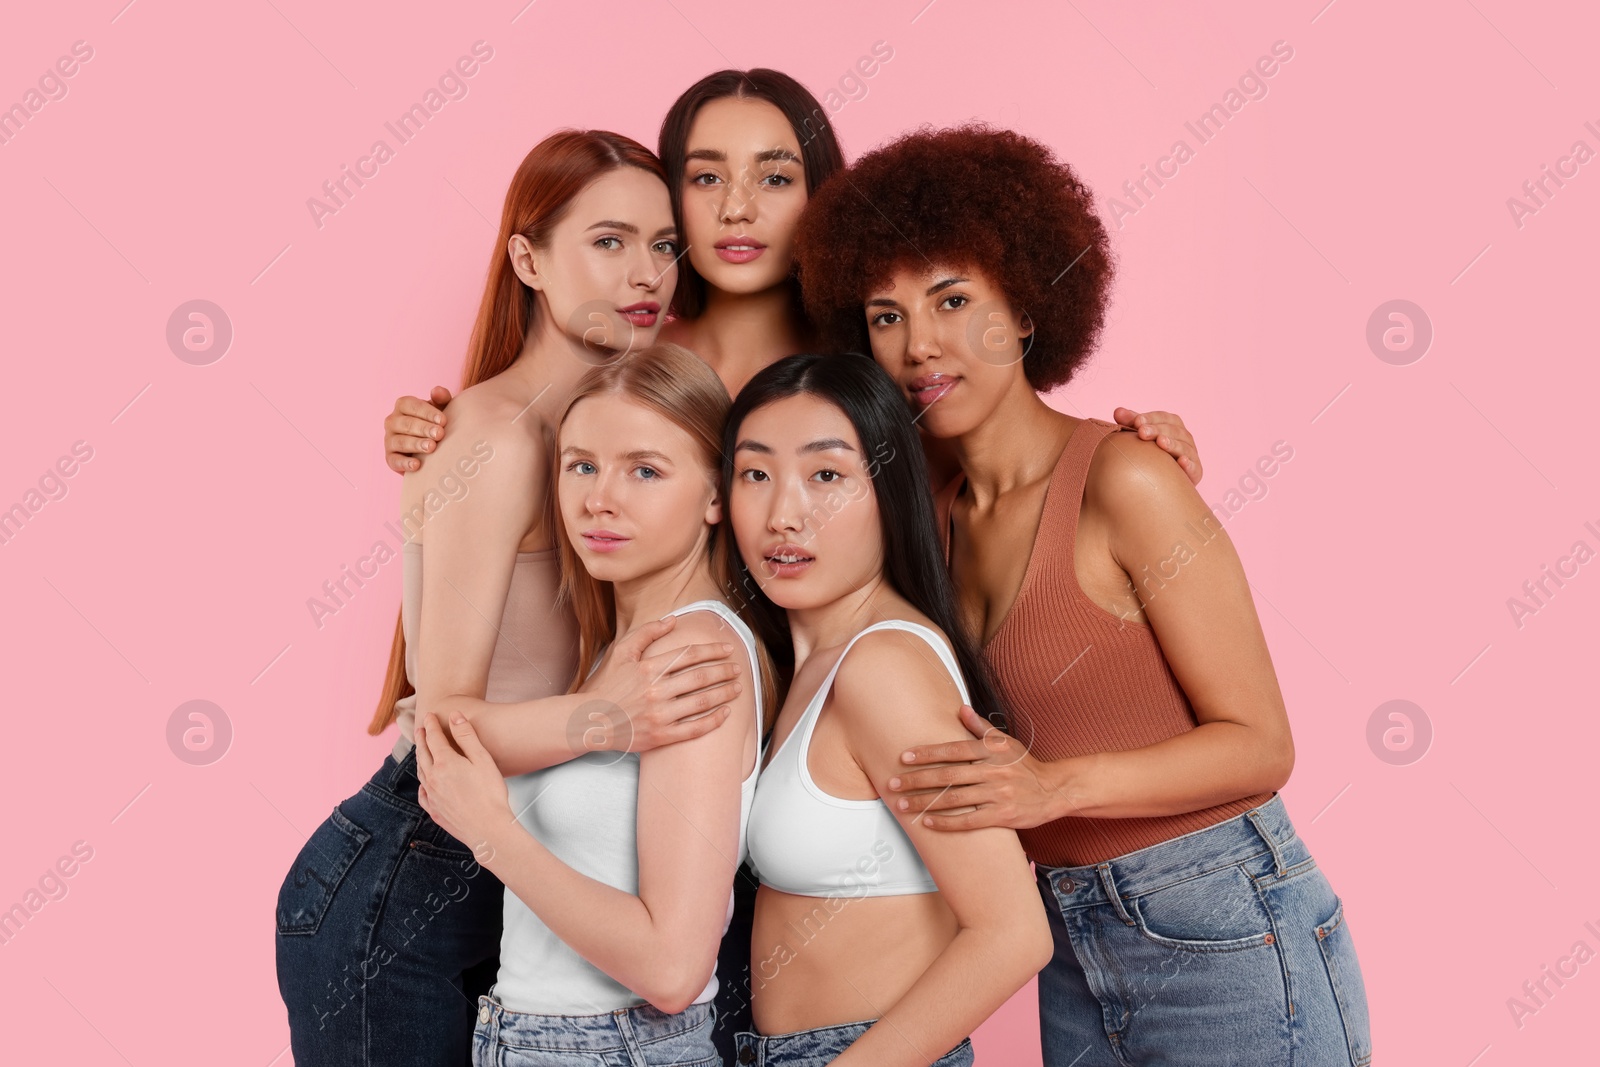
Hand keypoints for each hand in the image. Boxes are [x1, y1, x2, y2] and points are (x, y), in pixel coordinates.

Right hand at [385, 387, 453, 472]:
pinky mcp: (390, 458)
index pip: (411, 405)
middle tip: (440, 434)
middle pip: (406, 423)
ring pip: (400, 441)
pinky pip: (394, 460)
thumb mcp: (440, 410)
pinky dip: (405, 463)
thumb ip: (441, 399)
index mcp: (403, 406)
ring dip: (416, 444)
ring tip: (432, 447)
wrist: (431, 449)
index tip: (443, 420)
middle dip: (424, 428)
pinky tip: (417, 465)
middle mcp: (392, 421)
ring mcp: (389, 440)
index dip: (427, 412)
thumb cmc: (435, 423)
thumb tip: (437, 391)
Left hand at [415, 711, 511, 858]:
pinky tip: (424, 784)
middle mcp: (433, 778)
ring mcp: (433, 796)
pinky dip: (422, 783)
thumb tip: (454, 717)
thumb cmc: (490, 795)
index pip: (434, 738)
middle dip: (422, 739)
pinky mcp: (435, 811)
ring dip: (420, 758)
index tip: (429, 716)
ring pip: (421, 772)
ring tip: (421, 751)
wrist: (488, 829)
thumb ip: (467, 736)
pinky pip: (422, 794)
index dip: (431, 725)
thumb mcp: (482, 759)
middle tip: (420, 729)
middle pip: (423, 753)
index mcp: (445, 763)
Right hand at [585, 616, 744, 753]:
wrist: (589, 721)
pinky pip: (694, 729)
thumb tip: (673, 620)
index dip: (712, 650)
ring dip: (724, 693)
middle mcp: (655, 691)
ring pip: (701, 702)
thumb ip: (647, 633)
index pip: (689, 655)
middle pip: (700, 677)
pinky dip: (713, 721)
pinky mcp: (660, 737)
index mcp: (648, 668)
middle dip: (724, 671)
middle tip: (738, 668)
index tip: (728, 648)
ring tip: (738, 688)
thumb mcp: (621, 652)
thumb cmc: (607, 685)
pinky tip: (725, 713)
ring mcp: (659, 715)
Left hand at [885, 705, 1065, 830]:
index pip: (953, 750)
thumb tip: (960, 709)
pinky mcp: (1002, 816)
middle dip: (916, 780)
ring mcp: (997, 795)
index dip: (927, 753)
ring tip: (902, 805)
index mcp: (990, 751)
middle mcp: (992, 772)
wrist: (1054, 790)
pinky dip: (946, 823)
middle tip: (892, 784)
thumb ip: (981, 727)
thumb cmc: (1025, 765)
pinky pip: (969, 820)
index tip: (904, 757)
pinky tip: (928, 822)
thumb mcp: (1006, 742)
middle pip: (947, 776)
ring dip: (924, 803)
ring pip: (953, 799)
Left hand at [1113, 407, 1201, 484]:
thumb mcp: (1142, 435)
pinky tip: (1181, 462)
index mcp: (1172, 425)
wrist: (1165, 480)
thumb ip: (1131, 423)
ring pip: (1184, 446)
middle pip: (1173, 430)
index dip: (1151, 418)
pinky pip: (1194, 467)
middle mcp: (1184, 437)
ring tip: (1160, 442)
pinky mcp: (1195, 471)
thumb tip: (1117, 411)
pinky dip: (1189, 464)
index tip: (1137, 421)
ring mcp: (1191, 454)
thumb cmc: (1151, 452)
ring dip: (1173, 444)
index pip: (1164, 418)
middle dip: (1158, 430)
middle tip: (1142, 432)